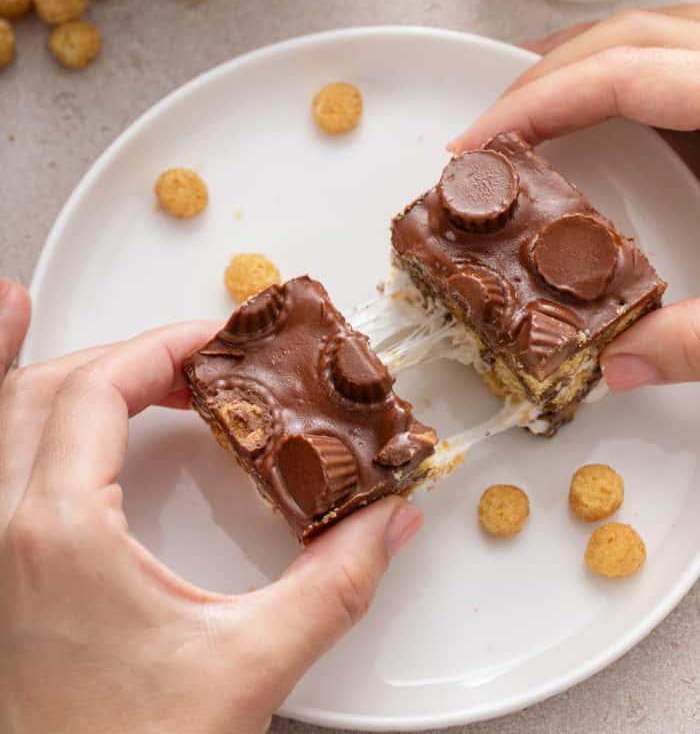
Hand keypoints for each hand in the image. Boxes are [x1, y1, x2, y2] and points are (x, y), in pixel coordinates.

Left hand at [0, 279, 421, 733]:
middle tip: (194, 365)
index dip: (161, 346)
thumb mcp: (249, 666)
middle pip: (45, 388)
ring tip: (127, 367)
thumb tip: (386, 523)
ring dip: (65, 377)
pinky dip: (18, 423)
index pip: (98, 389)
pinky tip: (58, 429)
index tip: (215, 342)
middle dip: (124, 357)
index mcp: (59, 533)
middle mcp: (6, 533)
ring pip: (7, 422)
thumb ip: (333, 585)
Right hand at [448, 7, 699, 393]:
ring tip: (522, 109)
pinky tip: (598, 112)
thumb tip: (621, 366)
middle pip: (626, 36)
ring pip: (652, 34)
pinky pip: (672, 56)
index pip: (621, 73)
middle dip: (541, 78)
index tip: (475, 146)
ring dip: (580, 65)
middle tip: (483, 136)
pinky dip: (621, 75)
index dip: (536, 102)